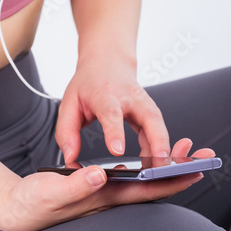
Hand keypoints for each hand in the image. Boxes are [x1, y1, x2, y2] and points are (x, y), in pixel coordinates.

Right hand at [0, 137, 214, 230]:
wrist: (17, 209)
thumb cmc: (33, 202)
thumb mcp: (51, 192)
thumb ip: (77, 185)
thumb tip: (102, 174)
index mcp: (104, 197)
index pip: (147, 190)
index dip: (173, 180)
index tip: (196, 170)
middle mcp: (111, 196)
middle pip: (154, 184)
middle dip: (181, 171)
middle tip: (205, 154)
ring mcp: (106, 191)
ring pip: (145, 178)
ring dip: (167, 165)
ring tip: (186, 150)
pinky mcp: (98, 185)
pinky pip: (131, 174)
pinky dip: (146, 163)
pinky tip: (151, 157)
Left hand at [55, 54, 173, 162]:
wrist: (106, 62)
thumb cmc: (88, 84)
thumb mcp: (69, 104)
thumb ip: (66, 132)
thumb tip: (71, 157)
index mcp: (104, 93)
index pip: (111, 112)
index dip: (115, 131)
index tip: (117, 150)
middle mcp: (128, 96)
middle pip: (148, 115)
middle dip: (156, 139)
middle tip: (159, 161)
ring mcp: (143, 101)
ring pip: (158, 122)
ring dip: (164, 146)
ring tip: (162, 168)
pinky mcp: (150, 110)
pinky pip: (159, 128)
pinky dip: (161, 146)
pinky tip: (158, 163)